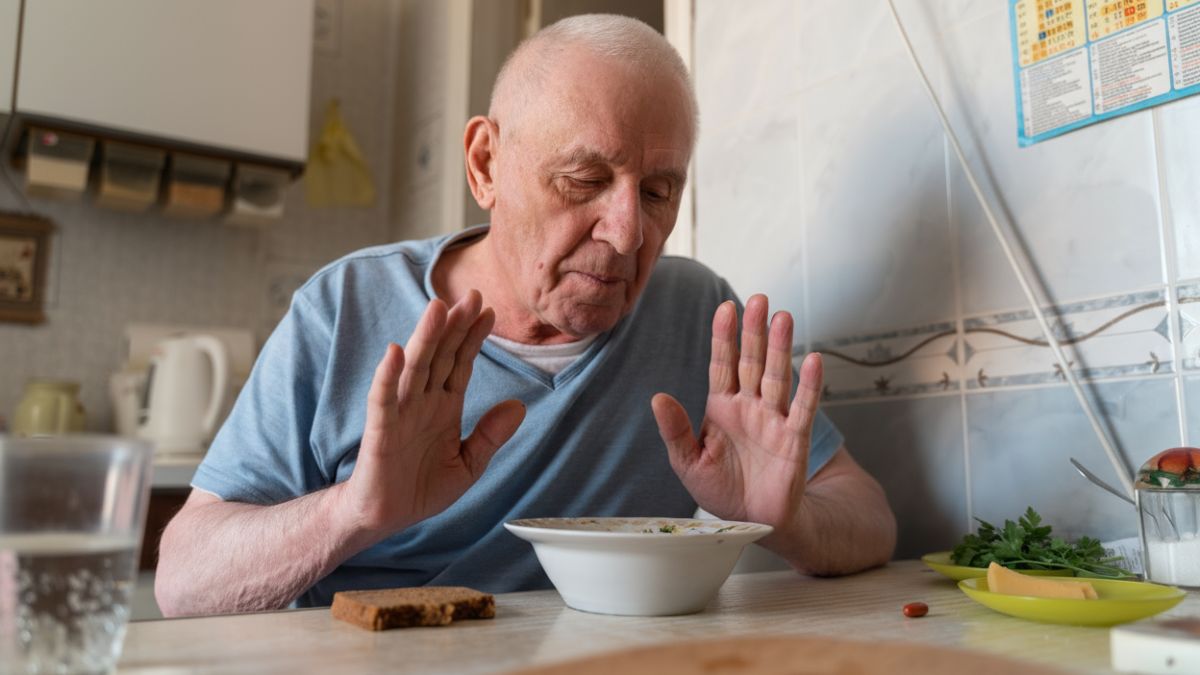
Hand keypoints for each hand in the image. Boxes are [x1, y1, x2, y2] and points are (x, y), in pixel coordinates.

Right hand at [342, 290, 525, 537]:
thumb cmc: (421, 488)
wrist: (385, 517)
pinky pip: (383, 400)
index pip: (461, 363)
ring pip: (414, 368)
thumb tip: (519, 406)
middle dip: (455, 326)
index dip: (474, 338)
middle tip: (471, 295)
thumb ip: (490, 436)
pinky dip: (387, 376)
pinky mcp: (380, 431)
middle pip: (440, 355)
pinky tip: (395, 352)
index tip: (489, 311)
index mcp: (445, 406)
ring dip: (426, 338)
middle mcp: (423, 402)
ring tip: (438, 309)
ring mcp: (400, 413)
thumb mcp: (469, 465)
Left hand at [651, 294, 821, 531]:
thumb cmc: (721, 491)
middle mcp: (749, 407)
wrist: (752, 523)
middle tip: (759, 300)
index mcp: (721, 407)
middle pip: (752, 361)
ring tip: (782, 317)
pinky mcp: (794, 439)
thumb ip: (675, 430)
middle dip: (754, 331)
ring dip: (781, 348)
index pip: (722, 364)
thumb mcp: (688, 462)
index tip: (726, 308)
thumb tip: (658, 398)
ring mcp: (774, 420)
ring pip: (777, 376)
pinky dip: (809, 385)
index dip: (724, 337)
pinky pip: (803, 408)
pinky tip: (814, 359)